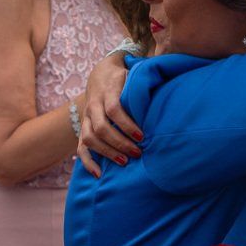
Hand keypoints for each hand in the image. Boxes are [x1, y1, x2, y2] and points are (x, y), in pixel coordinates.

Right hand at [74, 51, 142, 177]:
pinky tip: (99, 174)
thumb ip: (143, 86)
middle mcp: (93, 104)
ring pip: (89, 138)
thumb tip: (164, 100)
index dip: (126, 125)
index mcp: (108, 90)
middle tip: (137, 153)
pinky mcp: (83, 127)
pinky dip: (88, 162)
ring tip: (124, 162)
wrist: (101, 72)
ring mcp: (86, 116)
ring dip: (107, 152)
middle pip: (101, 127)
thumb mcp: (133, 74)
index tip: (141, 136)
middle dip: (120, 143)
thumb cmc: (124, 76)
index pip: (113, 110)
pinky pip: (81, 147)